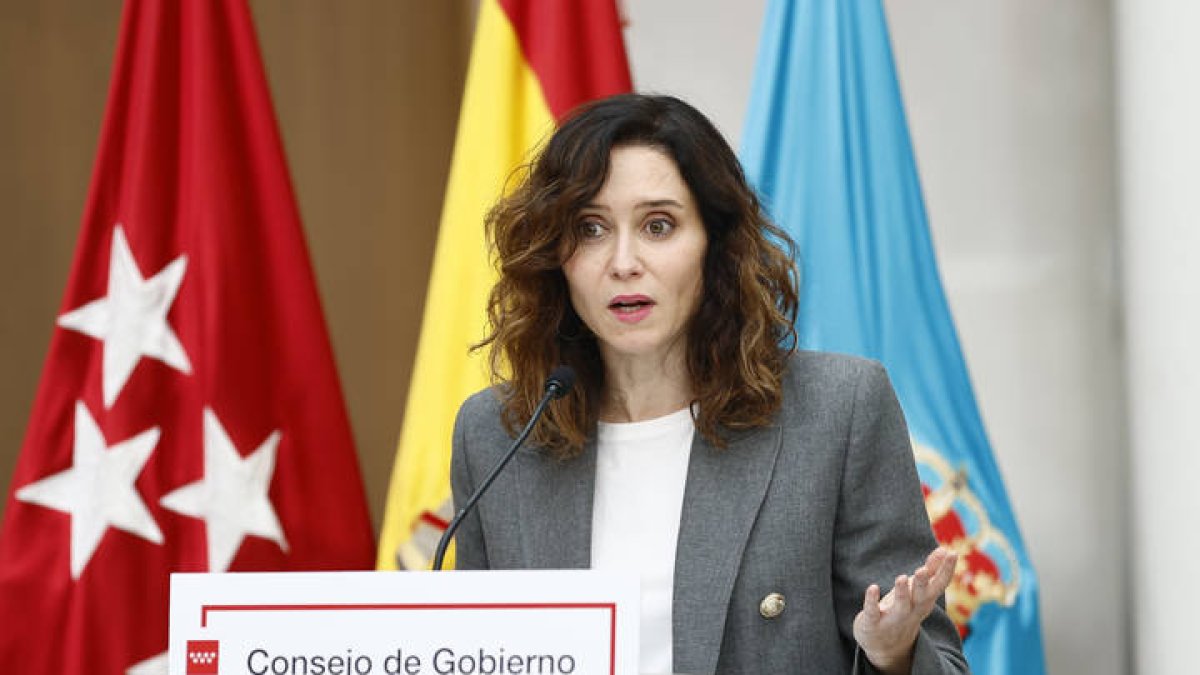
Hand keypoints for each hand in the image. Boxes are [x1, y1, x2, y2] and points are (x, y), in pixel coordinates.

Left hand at [852, 547, 957, 674]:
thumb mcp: (919, 592)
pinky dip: (872, 601)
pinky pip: (872, 612)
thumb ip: (931, 571)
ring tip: (901, 577)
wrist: (887, 648)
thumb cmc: (905, 611)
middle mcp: (912, 611)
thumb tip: (944, 549)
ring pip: (900, 606)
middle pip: (921, 597)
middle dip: (923, 584)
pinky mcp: (873, 623)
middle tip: (922, 570)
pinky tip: (872, 588)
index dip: (947, 570)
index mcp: (924, 601)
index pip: (939, 585)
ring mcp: (892, 618)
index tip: (953, 553)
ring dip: (902, 593)